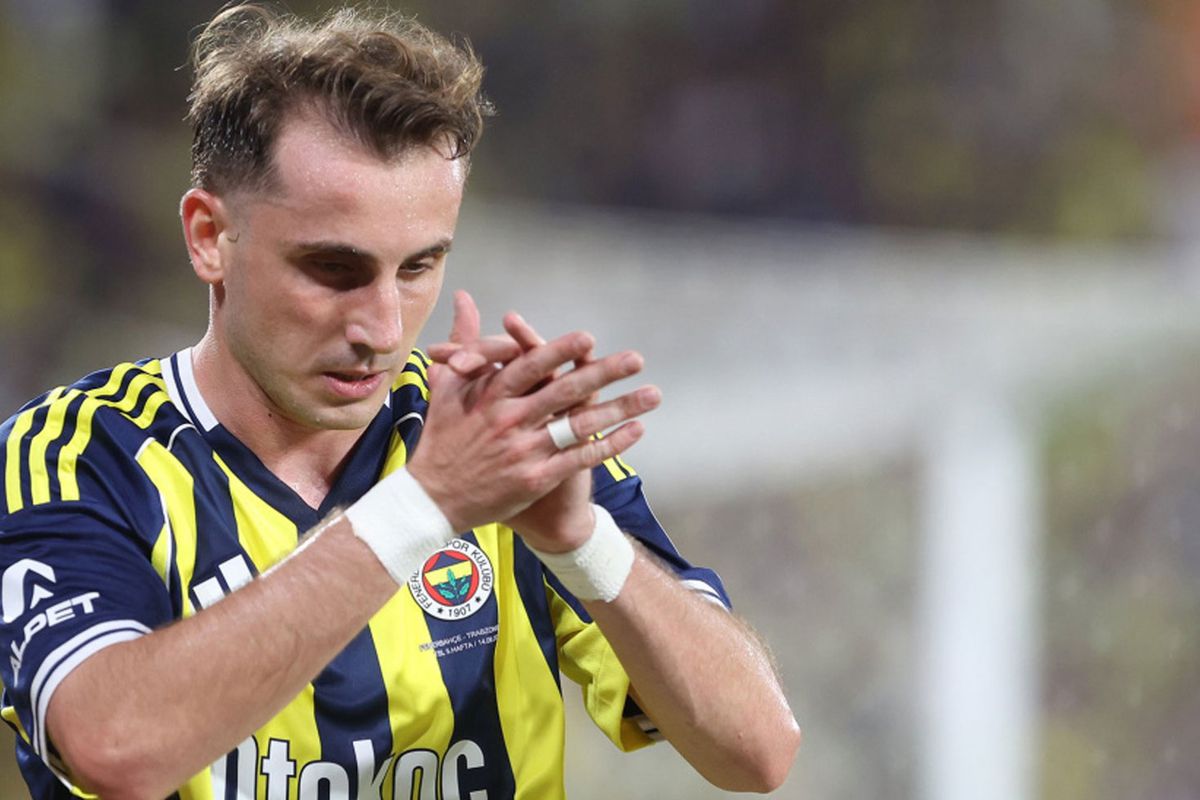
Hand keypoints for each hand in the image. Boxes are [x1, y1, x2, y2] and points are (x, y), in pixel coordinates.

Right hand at [409, 291, 659, 539]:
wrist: (432, 499)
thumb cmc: (441, 437)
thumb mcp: (447, 385)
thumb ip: (464, 341)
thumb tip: (465, 298)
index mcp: (489, 396)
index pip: (530, 367)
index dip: (558, 351)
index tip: (587, 338)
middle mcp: (509, 421)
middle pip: (564, 391)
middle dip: (604, 373)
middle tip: (636, 358)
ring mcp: (524, 451)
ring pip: (579, 424)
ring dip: (619, 408)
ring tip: (652, 394)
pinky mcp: (535, 478)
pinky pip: (580, 457)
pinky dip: (609, 444)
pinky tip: (636, 431)